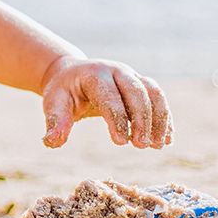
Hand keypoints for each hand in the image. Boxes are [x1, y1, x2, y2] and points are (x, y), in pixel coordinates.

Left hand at [40, 58, 172, 149]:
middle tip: (142, 146)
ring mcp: (132, 76)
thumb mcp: (54, 104)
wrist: (72, 75)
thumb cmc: (63, 92)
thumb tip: (51, 141)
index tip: (121, 142)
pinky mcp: (141, 84)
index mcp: (94, 74)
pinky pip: (158, 98)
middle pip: (137, 92)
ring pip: (153, 93)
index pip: (109, 96)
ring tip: (158, 145)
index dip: (117, 119)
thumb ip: (55, 122)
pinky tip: (166, 139)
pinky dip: (164, 118)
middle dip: (142, 119)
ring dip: (159, 119)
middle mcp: (117, 71)